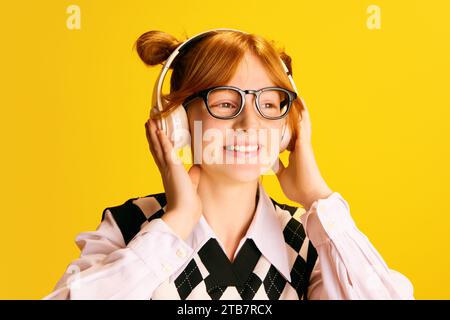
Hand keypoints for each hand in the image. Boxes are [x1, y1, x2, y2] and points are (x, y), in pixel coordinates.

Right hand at [145, 119, 201, 239]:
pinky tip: (159, 130)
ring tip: (149, 121)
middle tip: (148, 122)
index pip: (161, 155)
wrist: (185, 215)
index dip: (157, 144)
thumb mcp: (192, 184)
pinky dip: (162, 141)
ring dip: (153, 133)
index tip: (154, 133)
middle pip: (156, 148)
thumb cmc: (188, 204)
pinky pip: (167, 152)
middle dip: (152, 135)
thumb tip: (197, 166)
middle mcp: (165, 170)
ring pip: (158, 147)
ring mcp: (167, 169)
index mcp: (169, 174)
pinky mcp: (173, 169)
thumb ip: (193, 175)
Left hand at [274, 99, 332, 209]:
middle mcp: (301, 145)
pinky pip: (304, 126)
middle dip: (293, 111)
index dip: (285, 123)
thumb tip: (270, 161)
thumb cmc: (298, 188)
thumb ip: (278, 166)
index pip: (290, 133)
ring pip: (302, 121)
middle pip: (297, 124)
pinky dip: (302, 114)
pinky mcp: (305, 145)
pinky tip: (300, 104)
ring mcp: (304, 144)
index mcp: (296, 152)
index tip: (279, 115)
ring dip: (300, 108)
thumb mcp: (282, 174)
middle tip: (289, 97)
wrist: (309, 195)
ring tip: (296, 93)